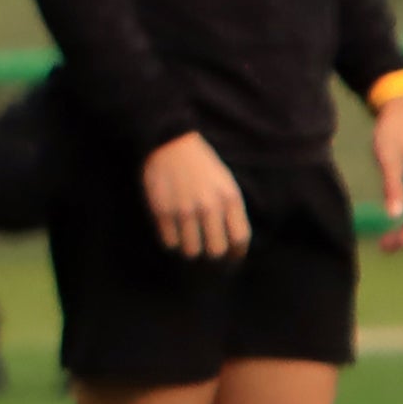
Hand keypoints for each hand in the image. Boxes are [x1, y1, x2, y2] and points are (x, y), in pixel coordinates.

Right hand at [142, 130, 250, 260]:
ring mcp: (184, 210)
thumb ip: (230, 211)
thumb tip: (231, 244)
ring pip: (191, 251)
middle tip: (208, 255)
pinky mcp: (162, 211)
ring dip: (191, 250)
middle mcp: (209, 206)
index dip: (237, 255)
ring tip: (188, 242)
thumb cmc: (202, 165)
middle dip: (213, 258)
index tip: (231, 259)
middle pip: (216, 251)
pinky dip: (172, 242)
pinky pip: (169, 243)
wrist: (170, 144)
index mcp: (229, 198)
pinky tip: (174, 233)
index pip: (240, 239)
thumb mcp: (225, 184)